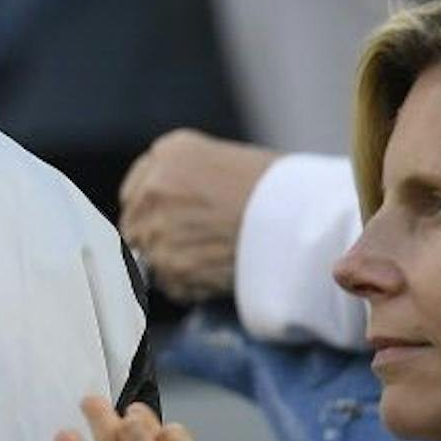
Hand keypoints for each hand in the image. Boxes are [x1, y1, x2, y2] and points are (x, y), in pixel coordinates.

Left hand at [119, 131, 276, 301]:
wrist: (304, 222)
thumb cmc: (279, 192)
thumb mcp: (221, 162)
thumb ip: (181, 179)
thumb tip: (159, 210)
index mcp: (169, 154)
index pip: (136, 192)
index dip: (154, 212)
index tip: (171, 224)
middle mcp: (154, 187)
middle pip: (135, 226)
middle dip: (158, 240)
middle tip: (194, 250)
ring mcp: (157, 226)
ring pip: (147, 257)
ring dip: (173, 265)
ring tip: (212, 262)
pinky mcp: (170, 264)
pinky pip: (167, 284)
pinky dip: (188, 287)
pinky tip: (217, 274)